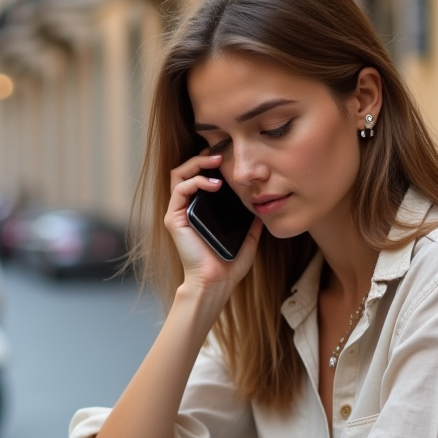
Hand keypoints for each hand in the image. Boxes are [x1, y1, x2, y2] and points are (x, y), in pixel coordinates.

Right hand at [166, 153, 263, 291]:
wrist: (215, 283)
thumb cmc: (228, 265)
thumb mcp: (248, 239)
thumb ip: (252, 223)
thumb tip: (263, 208)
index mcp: (200, 211)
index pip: (199, 178)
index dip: (209, 164)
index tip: (227, 157)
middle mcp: (186, 209)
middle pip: (186, 171)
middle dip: (201, 158)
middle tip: (220, 154)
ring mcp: (178, 213)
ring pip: (179, 175)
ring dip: (196, 164)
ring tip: (215, 162)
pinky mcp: (174, 219)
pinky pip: (180, 190)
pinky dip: (196, 181)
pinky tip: (214, 184)